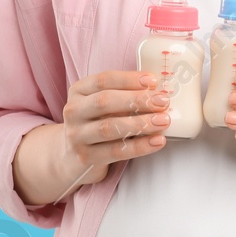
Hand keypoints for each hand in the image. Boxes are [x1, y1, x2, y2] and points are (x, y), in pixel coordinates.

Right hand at [60, 69, 172, 184]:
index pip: (103, 80)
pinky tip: (157, 141)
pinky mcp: (86, 157)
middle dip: (137, 100)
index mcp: (78, 91)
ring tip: (163, 121)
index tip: (154, 81)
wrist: (72, 156)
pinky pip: (116, 151)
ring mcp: (77, 135)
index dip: (129, 79)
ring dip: (140, 123)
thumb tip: (157, 91)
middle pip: (105, 102)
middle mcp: (73, 111)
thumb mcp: (102, 105)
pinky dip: (140, 146)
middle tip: (162, 101)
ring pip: (109, 127)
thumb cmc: (96, 123)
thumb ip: (124, 95)